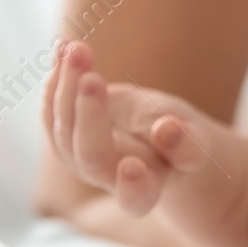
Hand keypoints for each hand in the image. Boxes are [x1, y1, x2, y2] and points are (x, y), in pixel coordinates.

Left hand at [41, 40, 223, 216]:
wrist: (159, 135)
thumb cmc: (183, 143)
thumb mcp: (195, 142)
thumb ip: (185, 144)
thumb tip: (166, 131)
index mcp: (145, 190)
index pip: (135, 197)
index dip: (131, 186)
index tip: (133, 167)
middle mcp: (105, 179)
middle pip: (90, 155)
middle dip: (89, 117)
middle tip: (94, 80)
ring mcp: (79, 157)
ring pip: (64, 127)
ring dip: (67, 86)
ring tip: (77, 50)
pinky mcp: (66, 134)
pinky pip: (53, 108)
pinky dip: (56, 79)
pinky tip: (62, 49)